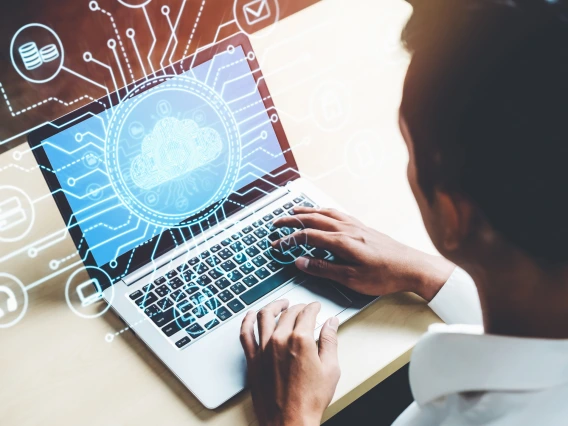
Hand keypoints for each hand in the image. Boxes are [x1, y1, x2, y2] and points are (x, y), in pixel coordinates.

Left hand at [240, 300, 340, 425]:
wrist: (289, 422)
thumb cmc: (309, 401)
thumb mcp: (330, 369)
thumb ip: (330, 341)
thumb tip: (331, 324)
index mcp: (300, 340)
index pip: (307, 313)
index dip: (313, 307)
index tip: (316, 307)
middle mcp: (280, 340)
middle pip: (288, 313)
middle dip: (298, 307)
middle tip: (303, 308)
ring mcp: (263, 349)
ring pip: (265, 316)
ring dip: (274, 306)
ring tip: (280, 304)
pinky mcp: (252, 360)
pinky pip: (246, 333)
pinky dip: (248, 320)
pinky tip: (252, 315)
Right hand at [273, 207, 454, 300]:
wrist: (413, 266)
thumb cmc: (385, 275)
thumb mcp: (351, 279)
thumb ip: (323, 269)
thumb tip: (301, 262)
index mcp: (342, 242)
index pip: (308, 236)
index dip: (289, 240)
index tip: (277, 245)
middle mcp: (347, 229)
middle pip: (313, 219)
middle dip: (292, 219)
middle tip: (277, 222)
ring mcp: (356, 226)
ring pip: (326, 213)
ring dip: (307, 211)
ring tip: (294, 211)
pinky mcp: (363, 227)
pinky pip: (338, 213)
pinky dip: (324, 210)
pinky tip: (323, 213)